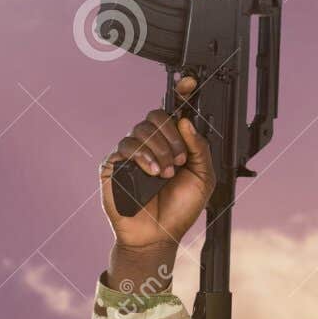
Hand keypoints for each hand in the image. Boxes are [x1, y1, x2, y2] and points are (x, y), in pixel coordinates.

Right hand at [99, 73, 214, 256]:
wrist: (158, 236)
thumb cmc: (179, 210)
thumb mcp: (203, 178)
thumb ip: (200, 148)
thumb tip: (186, 121)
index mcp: (173, 143)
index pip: (174, 111)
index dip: (182, 92)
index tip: (190, 82)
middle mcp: (151, 143)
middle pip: (156, 115)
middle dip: (171, 136)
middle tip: (179, 160)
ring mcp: (131, 153)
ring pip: (141, 129)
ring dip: (159, 150)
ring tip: (166, 174)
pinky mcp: (114, 164)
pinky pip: (125, 146)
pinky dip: (142, 156)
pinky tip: (151, 173)